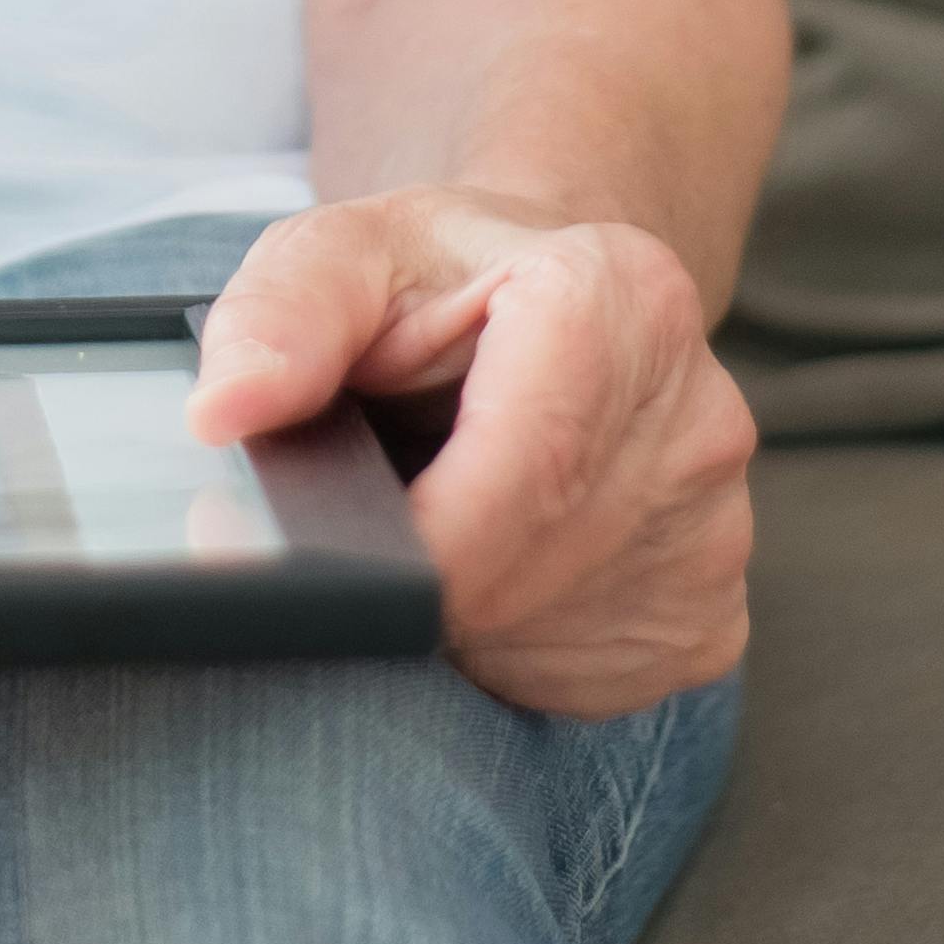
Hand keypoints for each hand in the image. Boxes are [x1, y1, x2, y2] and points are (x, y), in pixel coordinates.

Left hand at [183, 186, 754, 717]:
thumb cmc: (433, 284)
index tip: (315, 564)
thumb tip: (224, 412)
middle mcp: (699, 415)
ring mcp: (719, 529)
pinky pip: (589, 688)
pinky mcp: (714, 617)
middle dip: (421, 580)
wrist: (540, 303)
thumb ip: (279, 317)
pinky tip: (495, 572)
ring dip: (464, 620)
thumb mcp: (340, 255)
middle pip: (530, 569)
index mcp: (621, 299)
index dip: (406, 545)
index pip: (524, 471)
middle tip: (372, 520)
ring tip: (441, 520)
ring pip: (549, 637)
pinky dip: (513, 654)